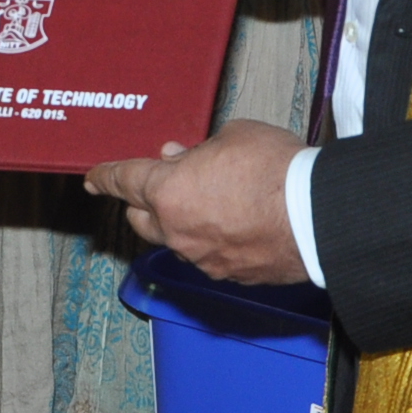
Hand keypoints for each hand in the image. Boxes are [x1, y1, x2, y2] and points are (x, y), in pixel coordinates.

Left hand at [84, 120, 310, 284]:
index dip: (104, 177)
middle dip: (143, 202)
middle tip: (164, 183)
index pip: (123, 181)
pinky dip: (211, 239)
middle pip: (140, 218)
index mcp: (169, 191)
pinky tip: (235, 224)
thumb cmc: (277, 170)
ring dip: (181, 221)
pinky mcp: (228, 275)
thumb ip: (199, 151)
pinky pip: (206, 256)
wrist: (318, 217)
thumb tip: (182, 159)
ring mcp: (201, 258)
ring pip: (174, 240)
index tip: (93, 179)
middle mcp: (176, 231)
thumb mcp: (234, 137)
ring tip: (213, 200)